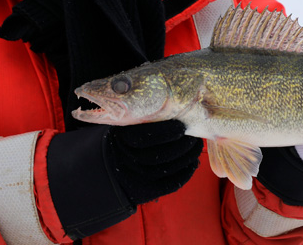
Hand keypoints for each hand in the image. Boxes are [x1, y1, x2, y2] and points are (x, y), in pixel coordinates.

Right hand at [47, 120, 201, 238]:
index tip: (181, 125)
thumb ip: (144, 119)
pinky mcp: (147, 191)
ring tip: (195, 145)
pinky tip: (192, 161)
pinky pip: (172, 183)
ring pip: (170, 168)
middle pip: (162, 154)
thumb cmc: (124, 142)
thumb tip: (178, 111)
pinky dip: (186, 172)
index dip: (168, 131)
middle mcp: (129, 161)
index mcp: (121, 141)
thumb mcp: (125, 127)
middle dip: (184, 144)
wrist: (108, 170)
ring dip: (188, 156)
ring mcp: (138, 178)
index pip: (147, 136)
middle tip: (193, 135)